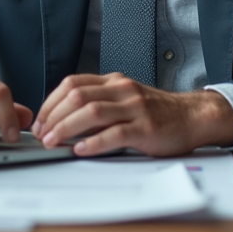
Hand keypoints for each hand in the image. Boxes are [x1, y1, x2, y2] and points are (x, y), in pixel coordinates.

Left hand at [30, 73, 232, 156]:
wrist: (192, 117)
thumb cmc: (157, 112)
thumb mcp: (125, 99)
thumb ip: (100, 103)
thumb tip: (63, 120)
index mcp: (114, 81)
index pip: (72, 84)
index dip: (51, 102)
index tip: (40, 119)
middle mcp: (122, 90)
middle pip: (77, 96)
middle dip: (53, 116)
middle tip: (42, 134)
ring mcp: (135, 108)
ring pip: (92, 112)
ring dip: (66, 128)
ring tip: (53, 141)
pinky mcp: (146, 128)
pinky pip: (114, 134)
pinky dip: (93, 142)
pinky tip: (80, 149)